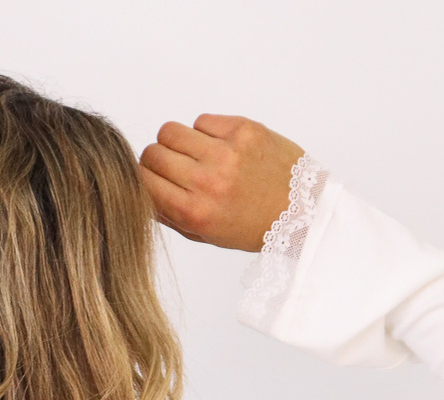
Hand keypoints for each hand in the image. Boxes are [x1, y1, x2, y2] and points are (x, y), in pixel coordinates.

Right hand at [139, 115, 304, 251]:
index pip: (144, 182)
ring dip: (177, 142)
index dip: (145, 179)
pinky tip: (220, 146)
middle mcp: (207, 181)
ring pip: (170, 131)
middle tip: (176, 168)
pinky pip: (201, 121)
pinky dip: (204, 131)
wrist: (301, 209)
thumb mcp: (207, 235)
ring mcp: (225, 152)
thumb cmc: (253, 226)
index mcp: (195, 212)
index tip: (154, 181)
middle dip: (158, 160)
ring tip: (195, 155)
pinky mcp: (242, 129)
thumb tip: (142, 191)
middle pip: (153, 153)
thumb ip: (171, 216)